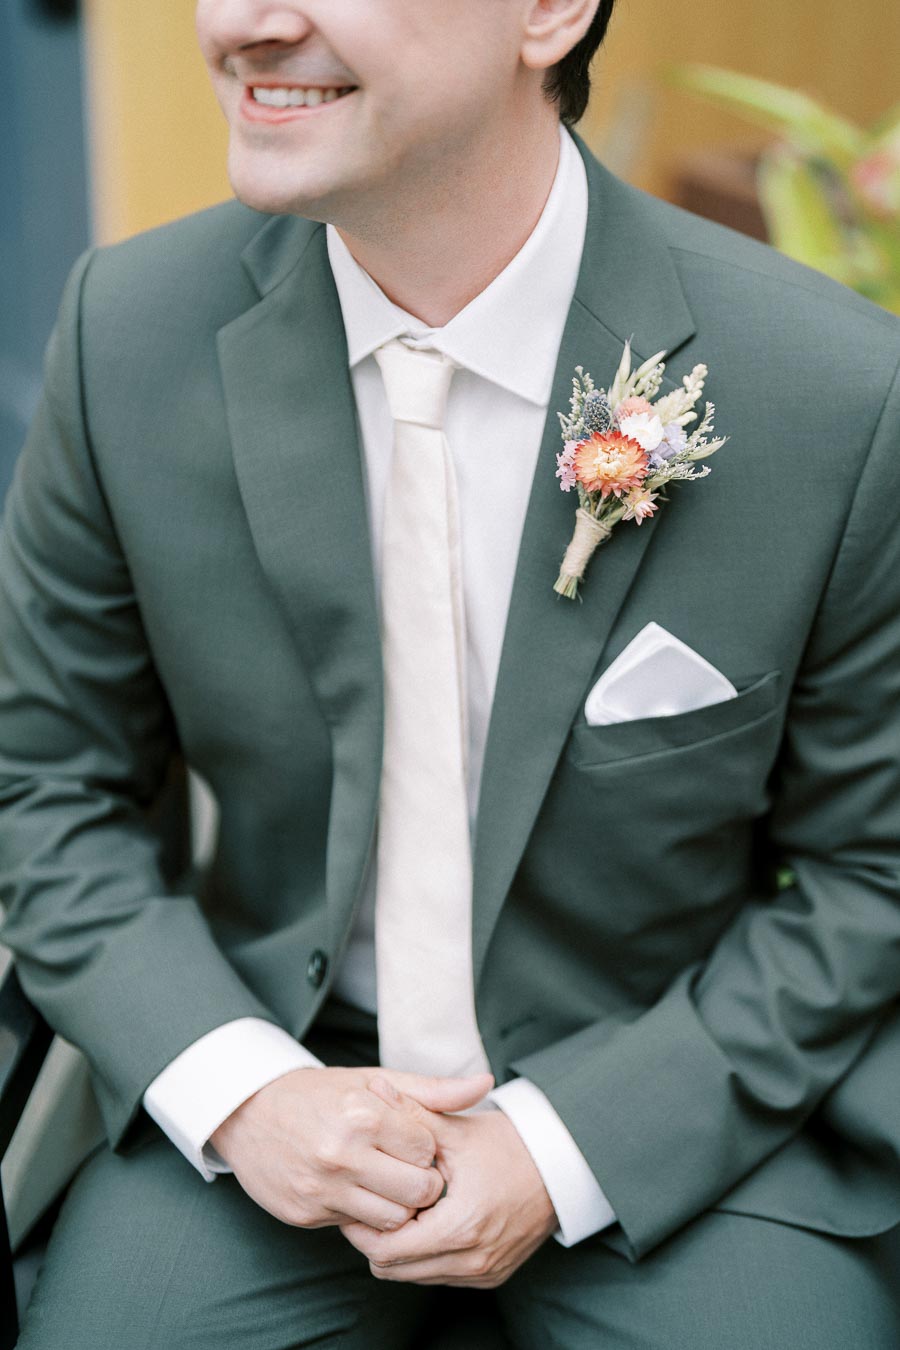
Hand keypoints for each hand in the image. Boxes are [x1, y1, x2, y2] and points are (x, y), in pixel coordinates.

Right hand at [210, 1066, 492, 1231]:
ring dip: (397, 1206)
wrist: (250, 1113)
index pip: (428, 1151)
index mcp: (363, 1115)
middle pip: (418, 1193)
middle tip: (408, 1170)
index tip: (413, 1143)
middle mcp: (342, 1153)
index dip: (427, 1150)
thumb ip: (432, 1090)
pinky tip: (357, 1192)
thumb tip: (486, 1083)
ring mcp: (322, 1188)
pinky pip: (356, 1229)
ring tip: (386, 1183)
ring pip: (392, 1220)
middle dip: (422, 1185)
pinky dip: (364, 1215)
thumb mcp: (374, 1080)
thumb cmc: (322, 1095)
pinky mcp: (305, 1214)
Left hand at [340, 1079, 557, 1287]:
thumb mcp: (457, 1129)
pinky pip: (440, 1276)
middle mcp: (473, 1259)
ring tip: (396, 1209)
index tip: (357, 1198)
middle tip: (370, 1203)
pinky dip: (425, 1255)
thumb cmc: (510, 1145)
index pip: (386, 1251)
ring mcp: (484, 1272)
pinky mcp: (492, 1276)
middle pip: (394, 1270)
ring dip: (399, 1249)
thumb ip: (411, 1113)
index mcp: (461, 1226)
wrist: (562, 1166)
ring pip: (414, 1278)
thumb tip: (373, 1088)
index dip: (362, 1227)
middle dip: (375, 1239)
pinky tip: (425, 1222)